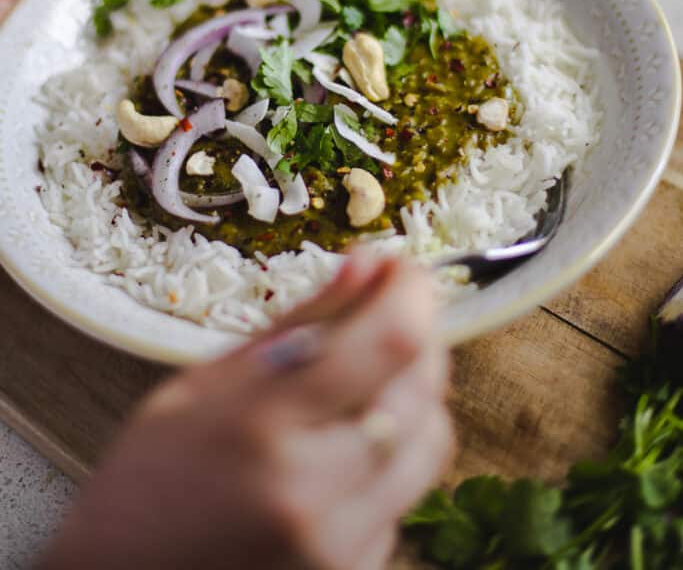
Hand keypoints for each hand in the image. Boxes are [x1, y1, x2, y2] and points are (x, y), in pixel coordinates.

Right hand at [37, 253, 452, 569]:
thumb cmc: (151, 477)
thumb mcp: (207, 381)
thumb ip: (299, 323)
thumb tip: (368, 265)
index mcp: (264, 424)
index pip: (389, 342)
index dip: (413, 293)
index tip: (402, 268)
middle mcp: (314, 491)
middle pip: (423, 391)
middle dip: (419, 336)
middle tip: (386, 314)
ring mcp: (340, 546)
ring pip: (430, 444)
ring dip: (413, 397)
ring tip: (363, 383)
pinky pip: (406, 495)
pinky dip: (389, 457)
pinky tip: (341, 450)